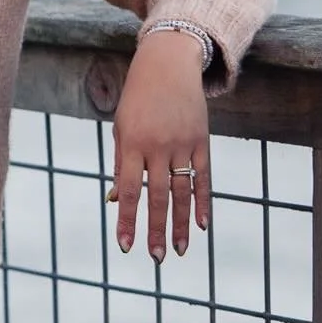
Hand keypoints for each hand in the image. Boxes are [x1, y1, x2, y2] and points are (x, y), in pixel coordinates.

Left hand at [109, 30, 210, 260]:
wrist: (167, 64)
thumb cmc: (137, 99)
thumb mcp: (121, 127)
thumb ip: (121, 163)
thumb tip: (117, 199)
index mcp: (132, 143)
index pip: (130, 190)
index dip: (128, 220)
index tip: (125, 246)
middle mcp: (158, 146)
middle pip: (158, 196)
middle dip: (156, 230)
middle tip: (156, 258)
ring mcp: (182, 144)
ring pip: (183, 192)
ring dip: (182, 224)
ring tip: (180, 250)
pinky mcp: (202, 141)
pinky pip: (203, 177)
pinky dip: (203, 202)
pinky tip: (202, 224)